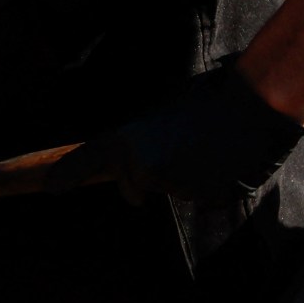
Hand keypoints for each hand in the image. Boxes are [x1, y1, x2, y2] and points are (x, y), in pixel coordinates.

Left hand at [48, 62, 303, 202]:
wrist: (253, 104)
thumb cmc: (207, 103)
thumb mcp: (160, 117)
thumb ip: (139, 144)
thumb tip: (130, 173)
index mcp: (127, 138)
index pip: (89, 159)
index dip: (68, 174)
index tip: (50, 189)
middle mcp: (141, 164)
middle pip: (135, 187)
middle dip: (151, 176)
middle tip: (182, 145)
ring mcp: (170, 184)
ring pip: (171, 191)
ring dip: (187, 177)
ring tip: (207, 147)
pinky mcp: (200, 197)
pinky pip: (200, 199)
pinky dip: (210, 187)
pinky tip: (223, 163)